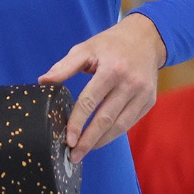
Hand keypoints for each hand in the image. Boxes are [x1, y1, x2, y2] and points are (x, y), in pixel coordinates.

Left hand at [39, 13, 166, 162]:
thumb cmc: (110, 44)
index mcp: (112, 69)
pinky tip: (101, 139)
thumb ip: (64, 67)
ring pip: (120, 125)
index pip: (90, 101)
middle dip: (88, 140)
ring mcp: (143, 94)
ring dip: (101, 141)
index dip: (78, 122)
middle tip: (74, 155)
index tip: (67, 139)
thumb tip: (43, 81)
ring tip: (85, 151)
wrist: (145, 39)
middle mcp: (130, 84)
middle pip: (106, 119)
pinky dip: (114, 133)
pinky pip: (130, 123)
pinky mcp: (150, 101)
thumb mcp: (86, 48)